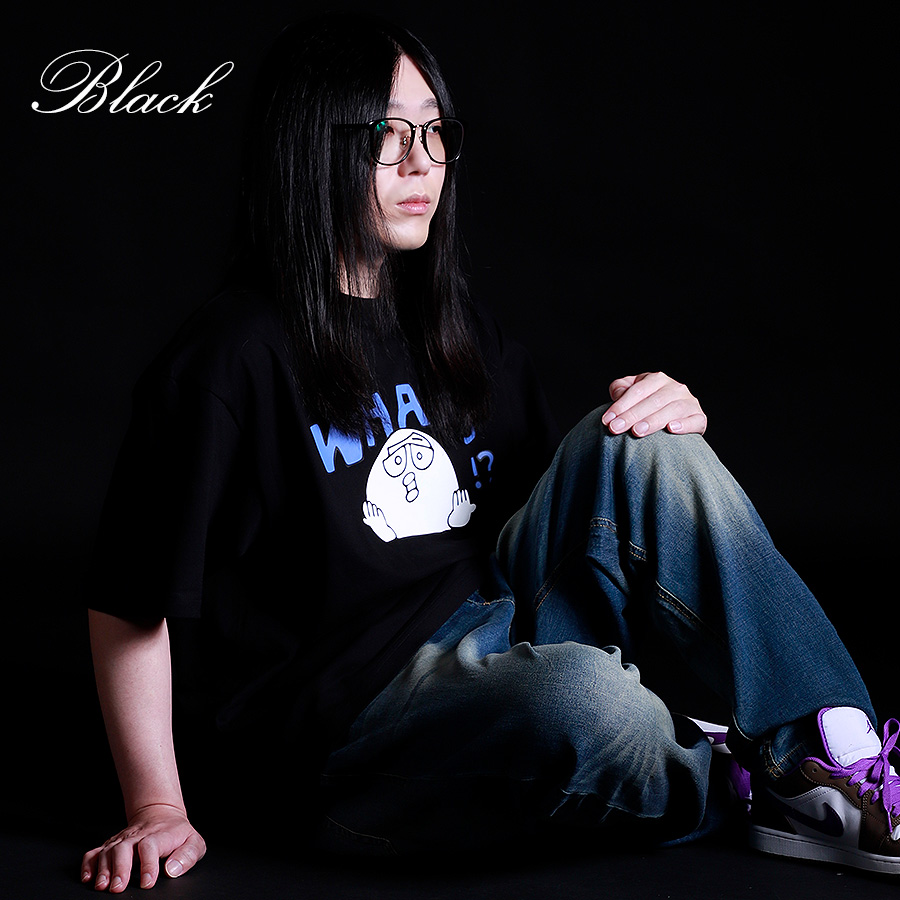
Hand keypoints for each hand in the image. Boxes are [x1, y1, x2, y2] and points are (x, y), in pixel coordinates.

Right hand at [82, 803, 205, 891]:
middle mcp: (138, 836)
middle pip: (124, 848)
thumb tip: (172, 870)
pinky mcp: (111, 845)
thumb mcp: (194, 842)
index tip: (147, 883)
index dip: (148, 865)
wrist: (161, 814)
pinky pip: (95, 852)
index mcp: (160, 836)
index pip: (150, 846)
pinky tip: (88, 877)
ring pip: (108, 850)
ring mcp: (123, 840)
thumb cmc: (178, 834)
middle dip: (119, 869)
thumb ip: (188, 855)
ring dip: (103, 869)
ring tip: (103, 885)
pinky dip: (89, 864)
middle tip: (118, 887)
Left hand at [601, 372, 706, 437]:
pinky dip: (684, 424)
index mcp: (657, 379)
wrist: (670, 417)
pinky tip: (671, 429)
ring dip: (653, 421)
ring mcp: (689, 401)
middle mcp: (675, 387)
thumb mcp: (631, 393)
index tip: (607, 420)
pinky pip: (695, 420)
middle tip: (616, 429)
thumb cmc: (644, 405)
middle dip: (632, 415)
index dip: (621, 405)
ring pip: (672, 409)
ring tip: (637, 431)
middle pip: (652, 401)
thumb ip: (621, 389)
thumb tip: (618, 394)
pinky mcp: (699, 417)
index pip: (637, 391)